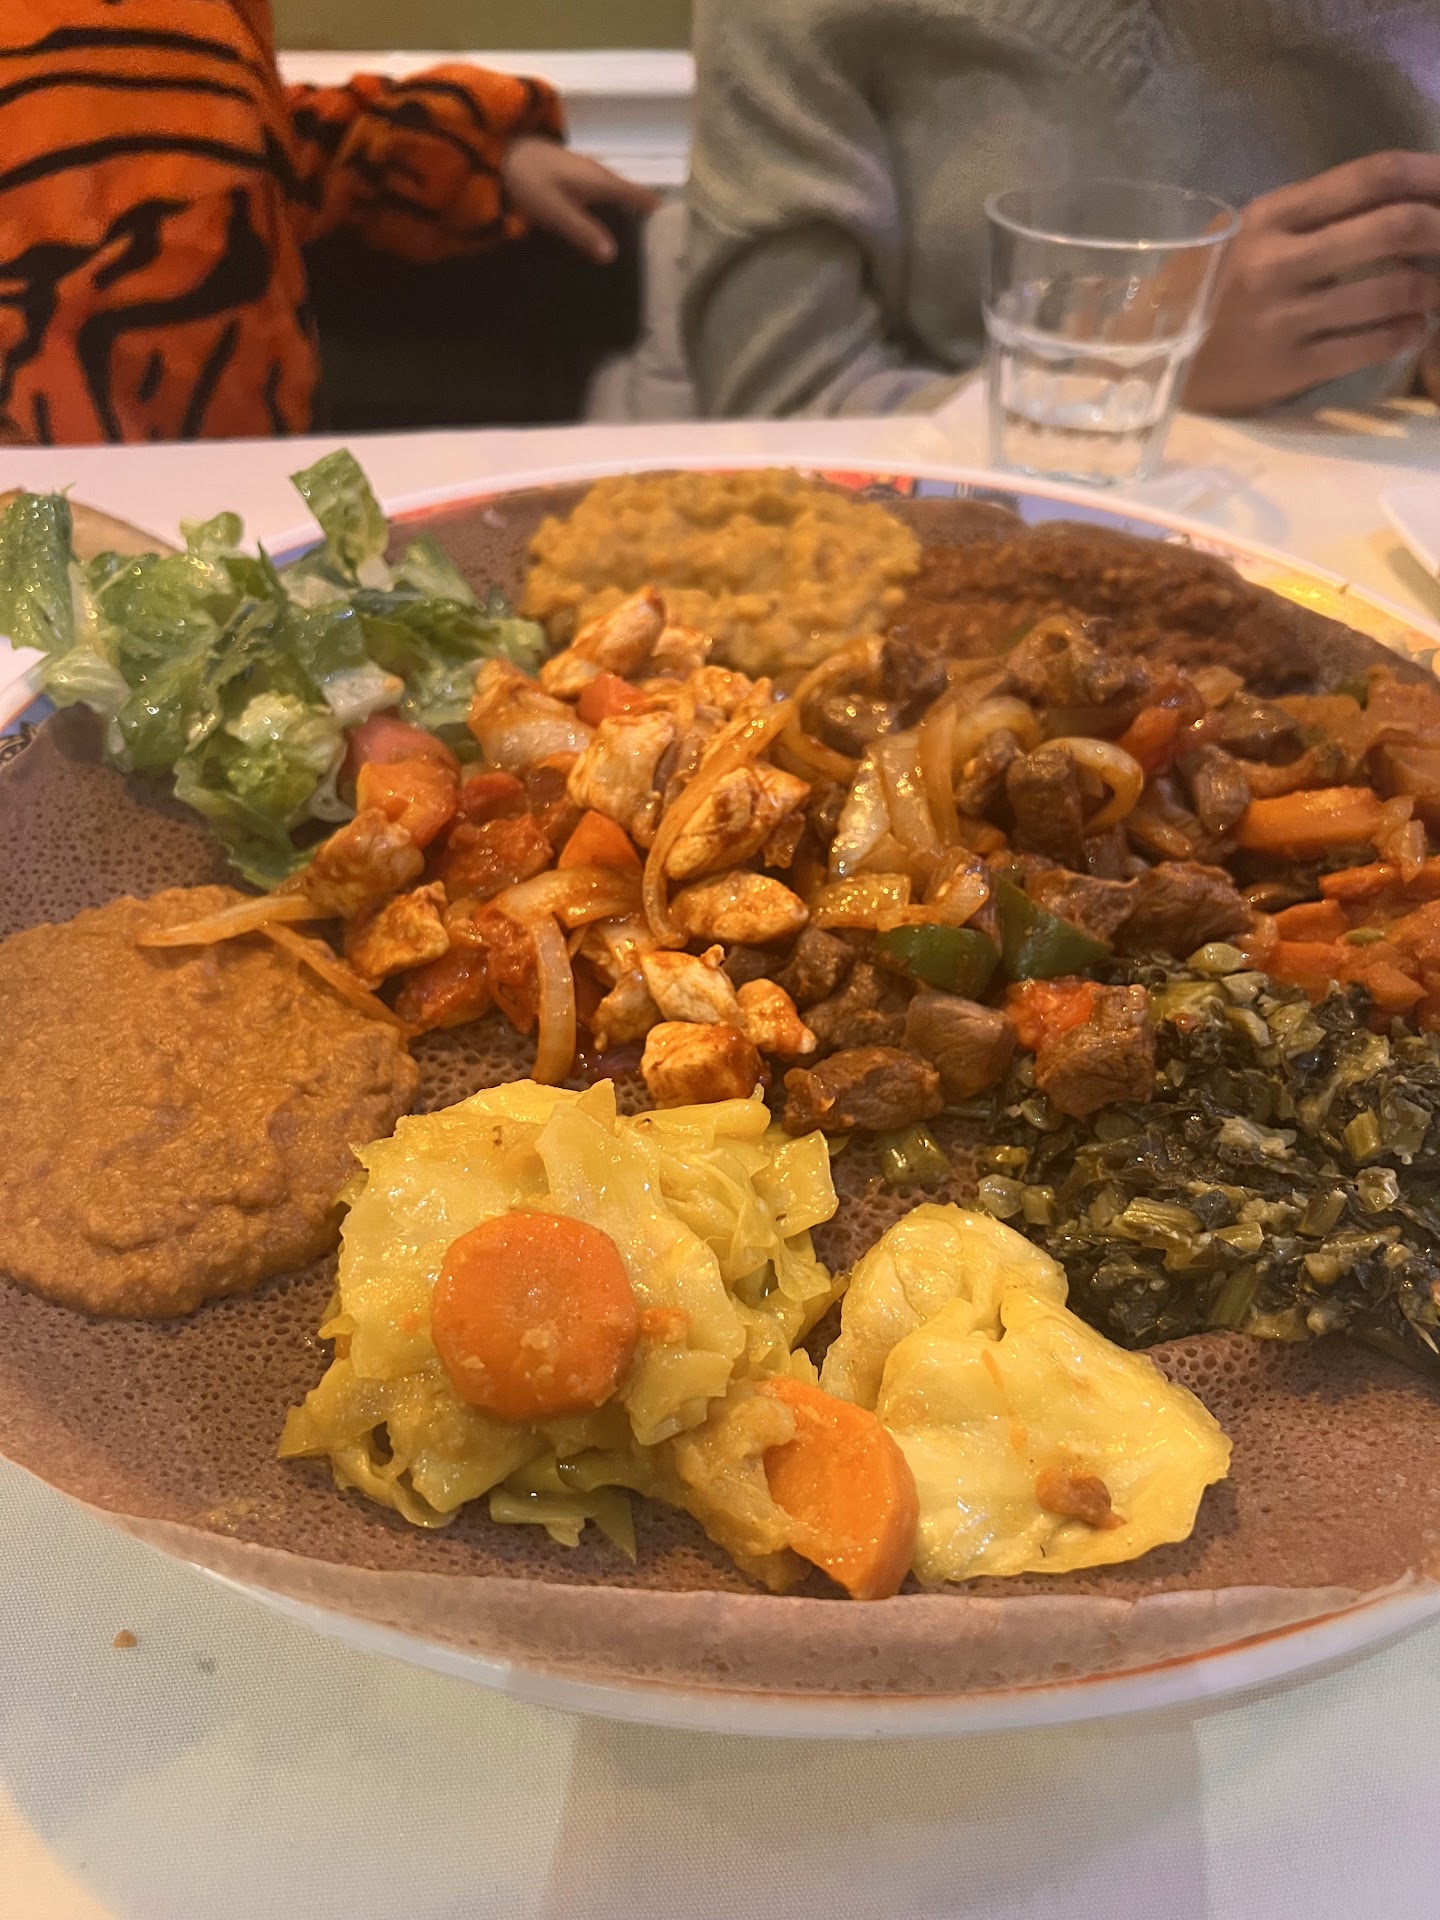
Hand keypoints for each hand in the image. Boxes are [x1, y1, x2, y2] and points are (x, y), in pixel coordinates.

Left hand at [501, 137, 659, 264]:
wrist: (495, 151)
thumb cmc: (526, 179)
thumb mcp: (553, 210)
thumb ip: (582, 231)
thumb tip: (613, 255)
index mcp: (600, 180)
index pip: (639, 195)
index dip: (656, 211)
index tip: (672, 232)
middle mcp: (598, 173)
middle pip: (629, 195)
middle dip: (643, 216)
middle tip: (656, 245)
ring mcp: (584, 172)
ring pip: (613, 195)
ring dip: (624, 214)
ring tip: (634, 241)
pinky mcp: (570, 175)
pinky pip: (598, 195)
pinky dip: (606, 210)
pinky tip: (602, 226)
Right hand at [1184, 151, 1439, 414]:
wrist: (1144, 365)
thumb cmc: (1203, 295)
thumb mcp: (1246, 239)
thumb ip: (1311, 219)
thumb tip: (1397, 204)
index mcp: (1270, 216)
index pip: (1372, 176)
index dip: (1432, 174)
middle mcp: (1278, 261)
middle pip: (1395, 228)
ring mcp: (1283, 318)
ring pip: (1394, 291)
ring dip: (1433, 289)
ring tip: (1435, 292)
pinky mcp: (1287, 370)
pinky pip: (1372, 344)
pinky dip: (1407, 333)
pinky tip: (1410, 329)